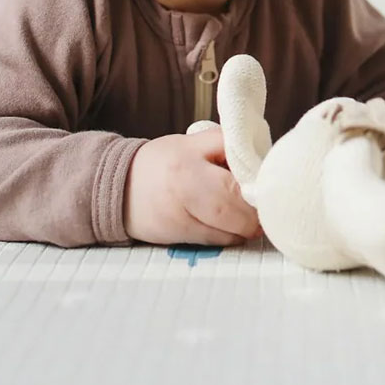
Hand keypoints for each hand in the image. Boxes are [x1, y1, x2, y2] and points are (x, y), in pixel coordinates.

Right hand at [122, 128, 261, 245]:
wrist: (118, 187)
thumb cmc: (163, 161)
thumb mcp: (192, 142)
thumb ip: (225, 144)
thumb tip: (261, 157)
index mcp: (189, 170)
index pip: (235, 187)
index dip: (257, 191)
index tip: (267, 187)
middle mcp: (184, 201)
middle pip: (235, 217)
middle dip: (256, 215)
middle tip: (264, 205)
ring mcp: (180, 225)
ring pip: (228, 235)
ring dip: (245, 228)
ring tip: (249, 213)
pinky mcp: (178, 241)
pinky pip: (215, 243)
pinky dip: (229, 235)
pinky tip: (230, 223)